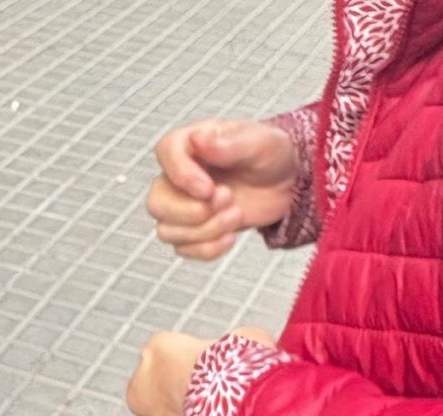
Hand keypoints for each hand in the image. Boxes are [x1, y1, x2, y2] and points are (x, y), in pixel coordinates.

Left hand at [127, 327, 275, 415]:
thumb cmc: (247, 381)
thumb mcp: (250, 344)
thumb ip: (239, 344)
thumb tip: (249, 349)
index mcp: (158, 351)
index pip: (174, 353)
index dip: (202, 365)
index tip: (223, 375)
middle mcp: (141, 389)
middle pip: (163, 391)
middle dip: (188, 398)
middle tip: (222, 405)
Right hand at [147, 119, 297, 259]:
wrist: (287, 183)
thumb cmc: (270, 155)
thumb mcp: (259, 142)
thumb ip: (228, 144)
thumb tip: (198, 138)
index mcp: (190, 143)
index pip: (165, 153)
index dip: (183, 175)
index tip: (209, 187)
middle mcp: (177, 176)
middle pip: (156, 203)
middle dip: (192, 211)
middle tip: (228, 199)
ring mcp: (180, 206)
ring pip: (167, 231)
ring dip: (205, 231)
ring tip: (236, 215)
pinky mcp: (191, 231)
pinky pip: (183, 249)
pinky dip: (208, 248)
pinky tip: (231, 236)